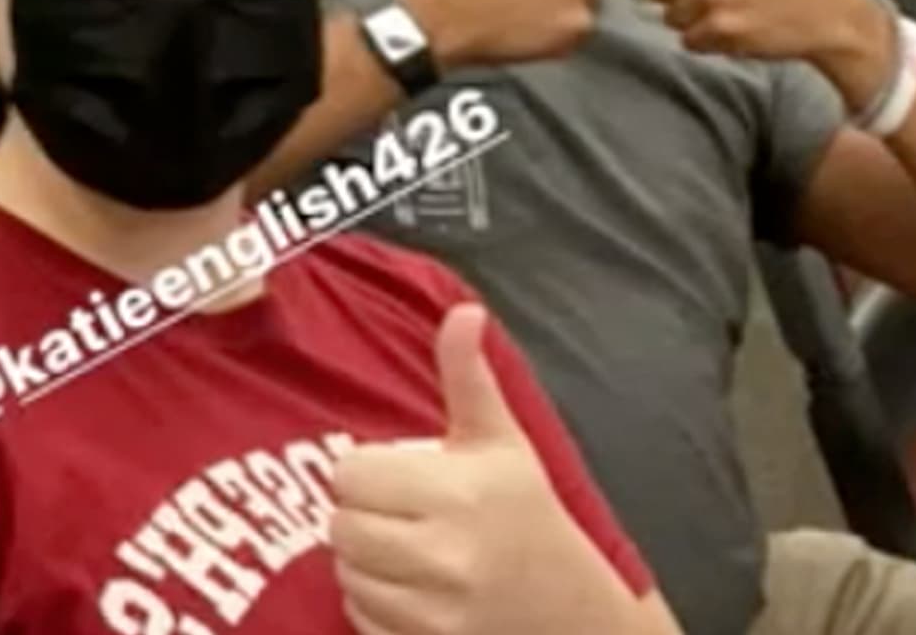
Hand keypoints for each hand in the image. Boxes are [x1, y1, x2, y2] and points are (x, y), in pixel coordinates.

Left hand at [328, 305, 639, 634]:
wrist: (575, 615)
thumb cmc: (531, 518)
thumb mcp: (504, 444)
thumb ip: (470, 378)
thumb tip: (463, 310)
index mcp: (459, 492)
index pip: (350, 475)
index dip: (367, 473)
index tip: (398, 478)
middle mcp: (446, 554)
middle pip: (340, 526)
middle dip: (363, 517)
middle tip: (401, 516)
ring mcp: (437, 610)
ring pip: (345, 574)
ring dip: (365, 563)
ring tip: (408, 552)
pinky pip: (358, 618)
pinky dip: (373, 607)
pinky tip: (413, 591)